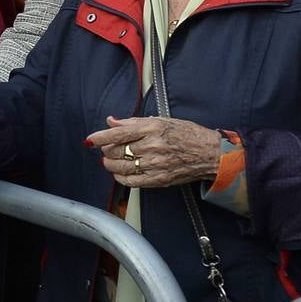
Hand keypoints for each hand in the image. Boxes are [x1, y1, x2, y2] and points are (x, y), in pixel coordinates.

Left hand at [85, 116, 219, 187]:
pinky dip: (121, 178)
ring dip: (110, 165)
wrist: (210, 153)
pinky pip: (133, 182)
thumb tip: (111, 121)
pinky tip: (119, 174)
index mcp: (153, 128)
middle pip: (117, 151)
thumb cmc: (188, 133)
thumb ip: (133, 122)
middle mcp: (153, 146)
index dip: (101, 137)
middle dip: (106, 151)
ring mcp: (156, 164)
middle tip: (106, 149)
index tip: (90, 140)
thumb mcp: (161, 120)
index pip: (119, 133)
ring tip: (109, 161)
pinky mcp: (160, 179)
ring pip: (122, 167)